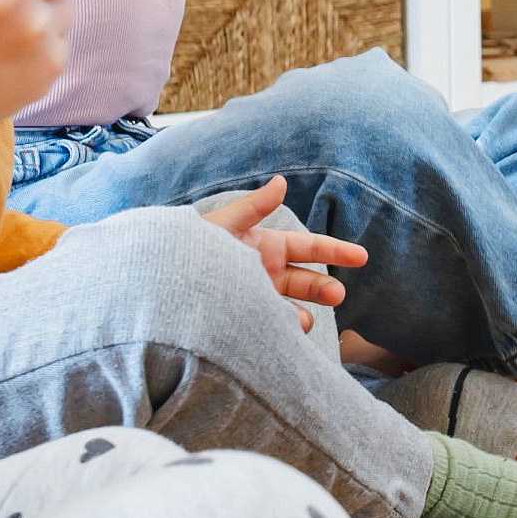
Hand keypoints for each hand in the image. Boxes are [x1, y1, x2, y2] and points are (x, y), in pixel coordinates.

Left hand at [195, 176, 367, 331]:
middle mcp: (263, 274)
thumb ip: (253, 207)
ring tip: (299, 323)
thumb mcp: (221, 226)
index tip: (362, 258)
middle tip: (336, 295)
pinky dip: (280, 334)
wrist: (154, 289)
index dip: (335, 251)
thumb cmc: (186, 251)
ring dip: (301, 316)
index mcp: (263, 247)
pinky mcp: (241, 323)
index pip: (308, 248)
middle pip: (306, 281)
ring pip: (291, 310)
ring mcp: (253, 300)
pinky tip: (278, 336)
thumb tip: (281, 181)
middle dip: (324, 288)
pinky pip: (270, 330)